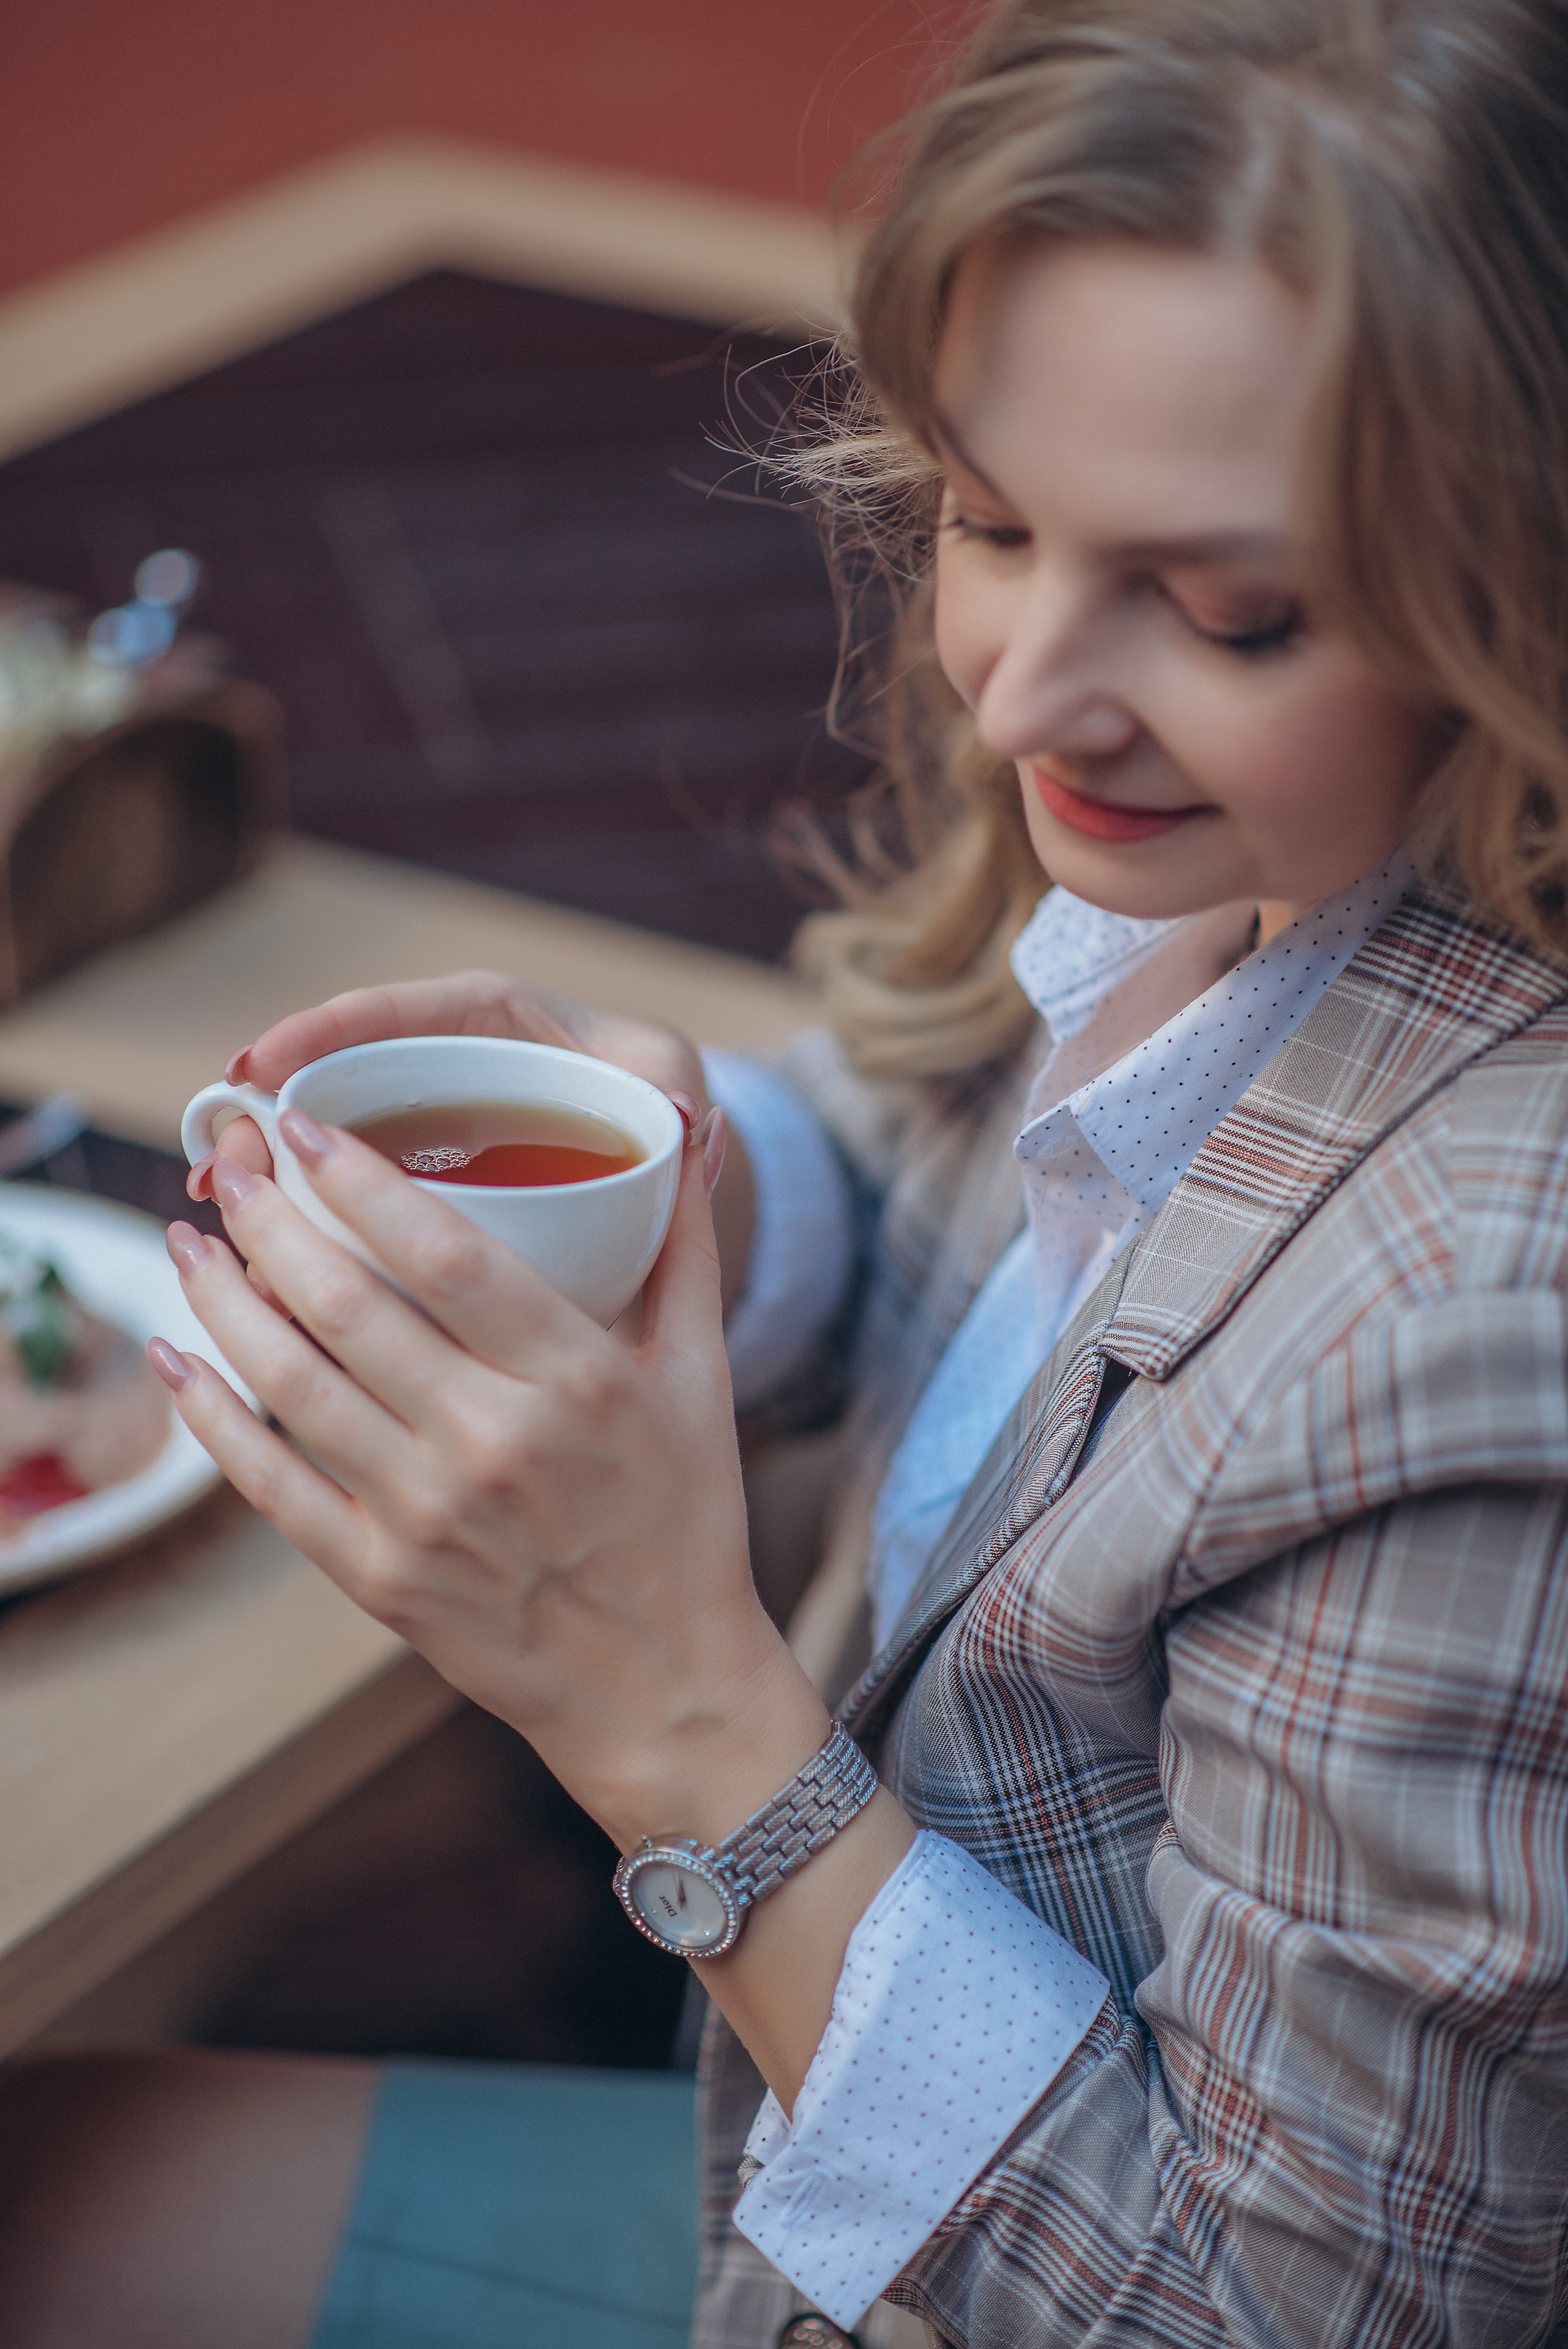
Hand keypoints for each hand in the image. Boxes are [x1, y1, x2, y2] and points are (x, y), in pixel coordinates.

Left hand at [157, 1104, 814, 1845]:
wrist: (662, 1683)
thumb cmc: (685, 1518)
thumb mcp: (703, 1376)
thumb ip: (684, 1249)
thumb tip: (678, 1129)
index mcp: (575, 1378)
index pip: (445, 1251)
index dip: (359, 1179)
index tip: (301, 1124)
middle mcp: (493, 1441)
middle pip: (348, 1306)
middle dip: (268, 1220)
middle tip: (229, 1163)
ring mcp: (428, 1516)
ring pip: (292, 1385)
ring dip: (223, 1302)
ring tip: (189, 1240)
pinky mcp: (381, 1579)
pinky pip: (273, 1485)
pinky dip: (212, 1417)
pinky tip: (175, 1357)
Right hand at [189, 971, 754, 1309]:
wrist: (662, 1160)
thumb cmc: (659, 1101)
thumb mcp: (667, 1084)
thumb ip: (672, 1092)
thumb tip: (681, 1118)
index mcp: (500, 1023)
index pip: (408, 1012)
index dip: (331, 1029)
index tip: (266, 1061)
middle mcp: (447, 1070)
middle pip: (345, 1079)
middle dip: (276, 1109)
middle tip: (224, 1149)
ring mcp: (425, 1133)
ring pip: (333, 1145)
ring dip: (275, 1174)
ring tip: (224, 1209)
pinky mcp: (416, 1193)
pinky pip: (350, 1205)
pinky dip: (307, 1233)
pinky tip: (265, 1272)